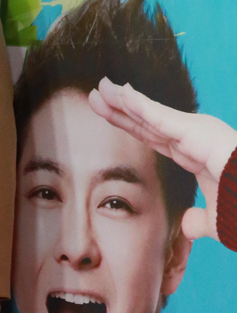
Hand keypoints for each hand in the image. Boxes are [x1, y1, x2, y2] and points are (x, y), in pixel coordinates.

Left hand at [89, 77, 236, 242]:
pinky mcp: (201, 135)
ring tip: (100, 88)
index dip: (129, 125)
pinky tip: (121, 95)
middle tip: (94, 93)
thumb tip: (188, 224)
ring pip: (152, 114)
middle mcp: (196, 139)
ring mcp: (199, 134)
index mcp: (196, 154)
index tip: (107, 114)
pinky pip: (163, 119)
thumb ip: (200, 222)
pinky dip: (140, 106)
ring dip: (124, 100)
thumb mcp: (218, 222)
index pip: (154, 136)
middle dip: (120, 108)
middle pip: (148, 121)